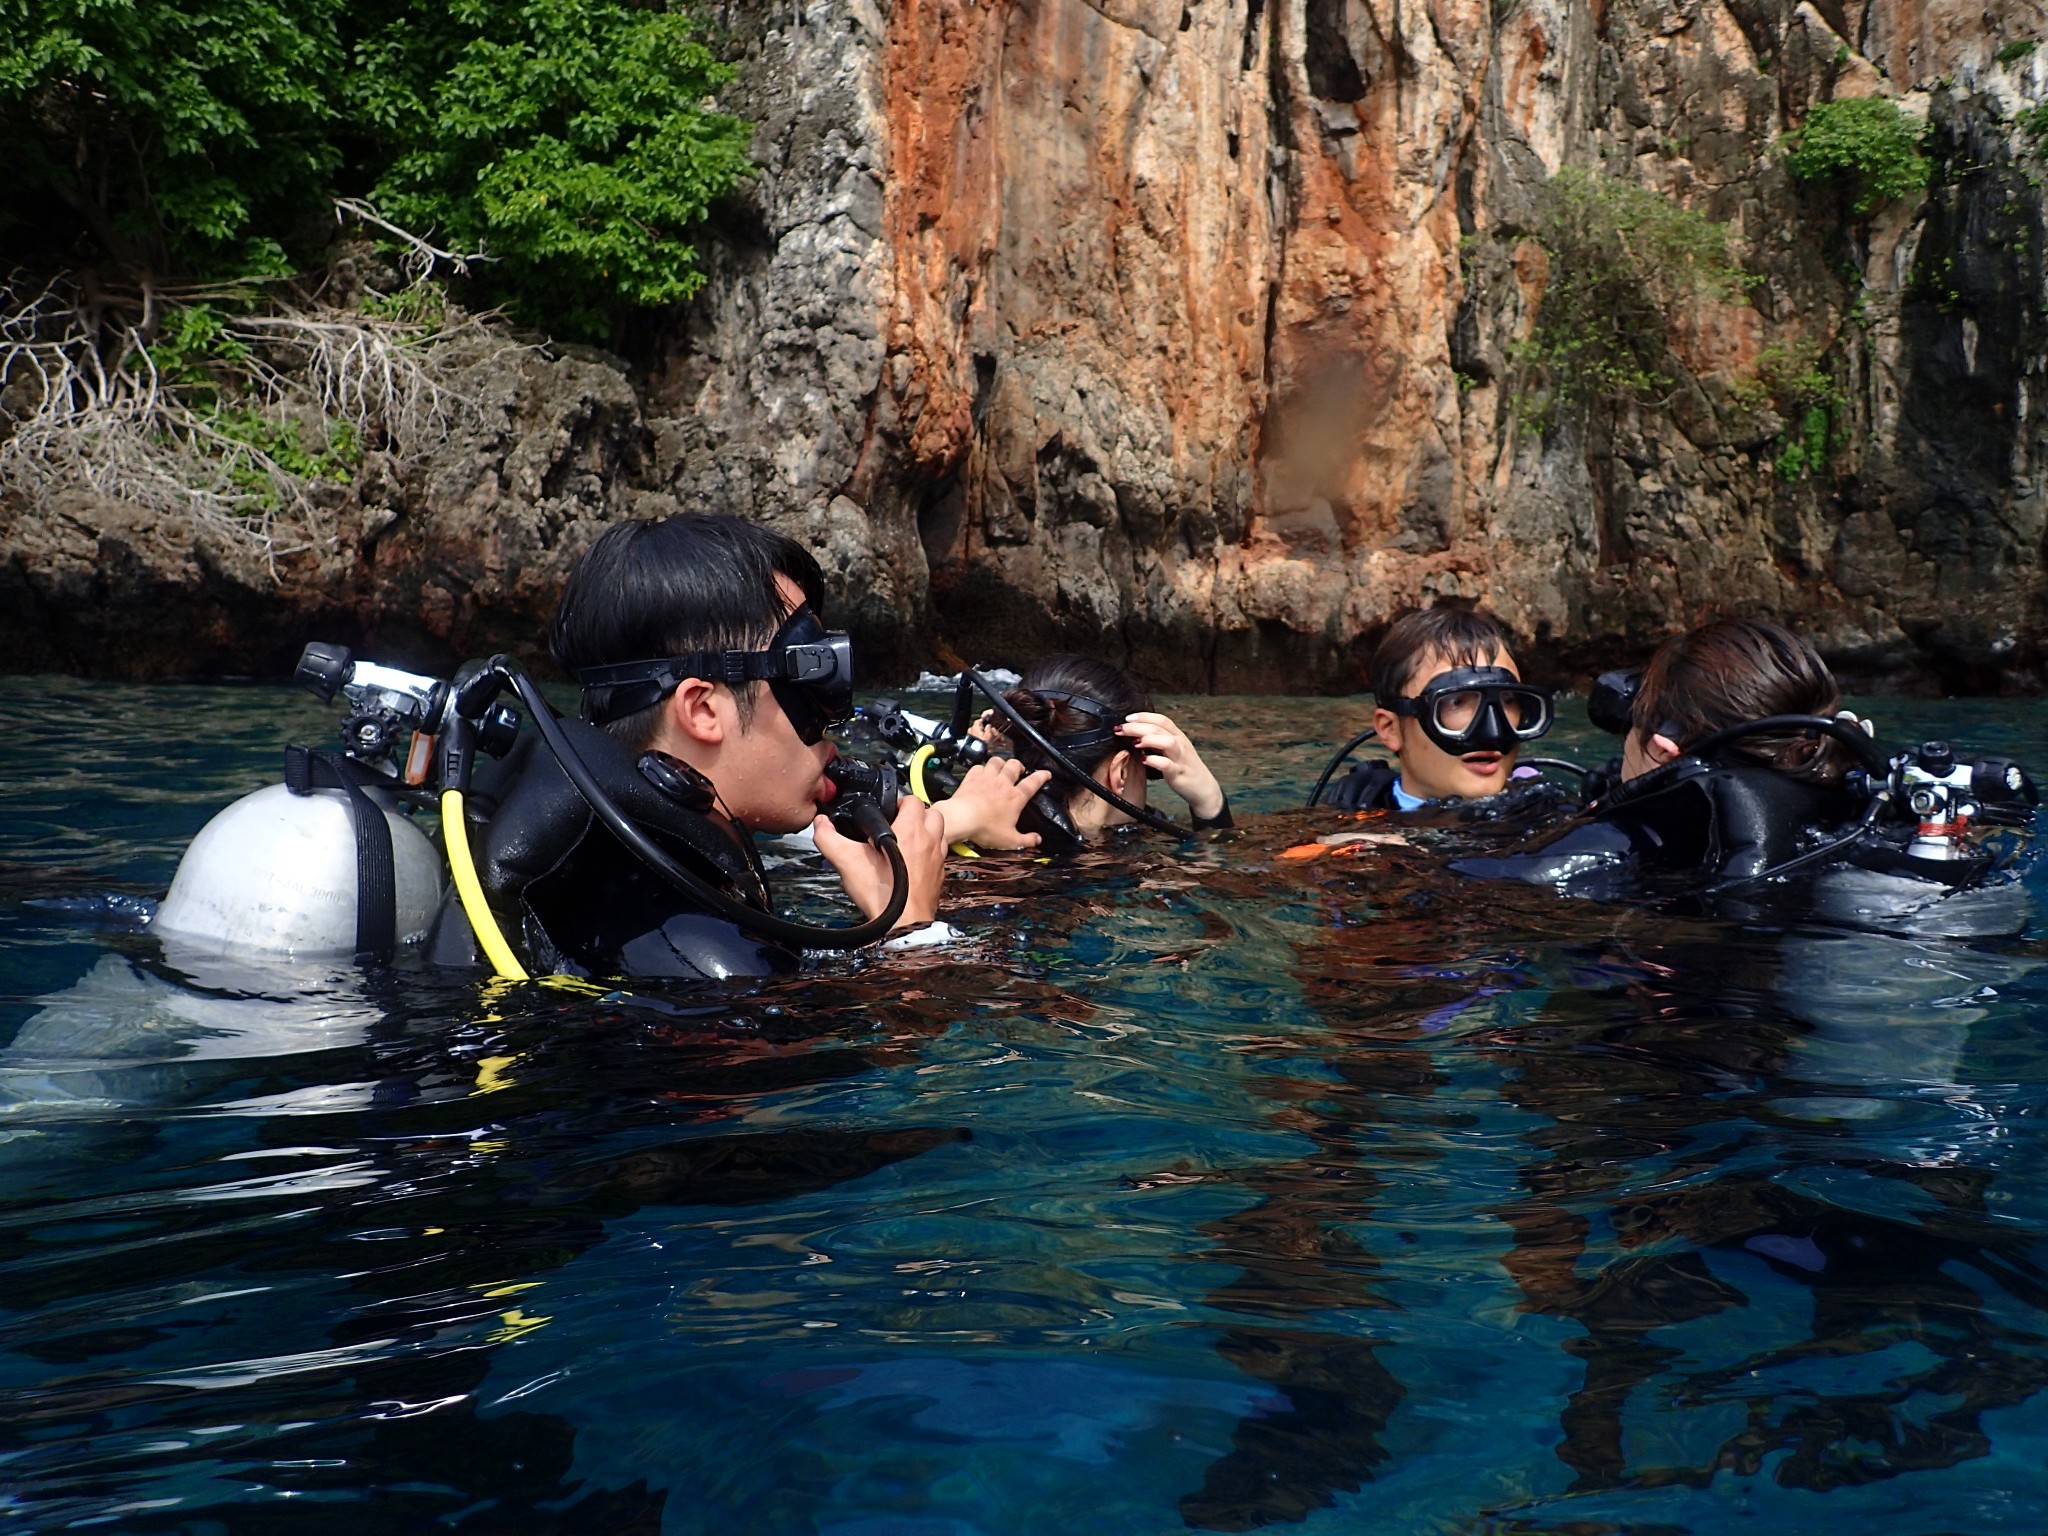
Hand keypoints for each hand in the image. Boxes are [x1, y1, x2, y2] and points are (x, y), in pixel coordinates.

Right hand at [813, 795, 947, 928]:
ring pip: (939, 833)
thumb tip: (821, 823)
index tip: (885, 813)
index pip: (912, 800)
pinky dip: (929, 853)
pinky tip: (912, 863)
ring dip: (926, 832)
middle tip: (898, 824)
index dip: (898, 802)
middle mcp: (930, 841)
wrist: (902, 923)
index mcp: (911, 830)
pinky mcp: (939, 876)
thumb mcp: (846, 861)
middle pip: (932, 812)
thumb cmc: (882, 893)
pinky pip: (939, 855)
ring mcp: (938, 859)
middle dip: (916, 814)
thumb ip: (829, 838)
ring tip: (906, 841)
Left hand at [937, 758, 1052, 848]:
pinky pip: (978, 766)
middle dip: (1019, 765)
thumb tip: (1037, 840)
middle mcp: (1002, 784)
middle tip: (1020, 770)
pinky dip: (981, 768)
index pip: (1033, 783)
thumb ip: (1026, 840)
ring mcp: (986, 779)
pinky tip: (981, 772)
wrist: (961, 818)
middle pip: (1014, 765)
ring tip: (1002, 767)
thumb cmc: (986, 828)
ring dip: (1001, 763)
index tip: (1046, 773)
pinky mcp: (972, 778)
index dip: (1041, 776)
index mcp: (1015, 798)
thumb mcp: (1010, 840)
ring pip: (997, 761)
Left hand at [1117, 711, 1223, 820]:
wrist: (1203, 787)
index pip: (1161, 720)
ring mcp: (1180, 758)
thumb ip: (1159, 740)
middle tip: (1121, 729)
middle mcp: (1180, 744)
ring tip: (1134, 742)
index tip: (1127, 718)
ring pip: (1167, 742)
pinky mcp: (1179, 773)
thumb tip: (1136, 734)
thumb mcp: (1174, 750)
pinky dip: (1155, 761)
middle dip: (1138, 727)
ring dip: (1149, 740)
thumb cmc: (1184, 767)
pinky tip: (1144, 760)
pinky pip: (1167, 765)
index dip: (1144, 716)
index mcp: (1178, 736)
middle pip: (1159, 728)